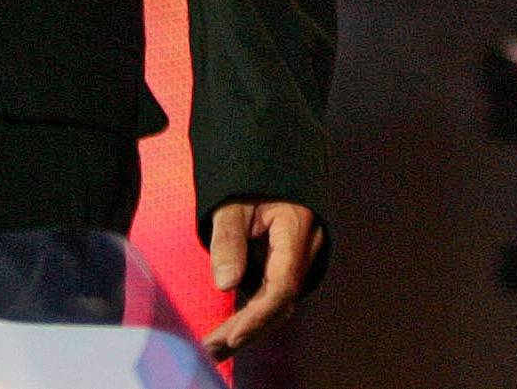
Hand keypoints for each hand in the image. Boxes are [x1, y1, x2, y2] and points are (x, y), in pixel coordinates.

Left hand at [203, 199, 323, 359]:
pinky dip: (253, 315)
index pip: (284, 281)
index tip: (233, 335)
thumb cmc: (251, 183)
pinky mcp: (288, 265)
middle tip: (210, 350)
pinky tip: (227, 331)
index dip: (260, 312)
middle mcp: (306, 248)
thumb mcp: (232, 206)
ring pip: (279, 303)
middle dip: (248, 328)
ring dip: (249, 327)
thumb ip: (228, 241)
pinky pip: (275, 296)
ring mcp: (300, 258)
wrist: (271, 167)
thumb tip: (226, 285)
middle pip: (282, 300)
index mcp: (297, 228)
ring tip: (213, 349)